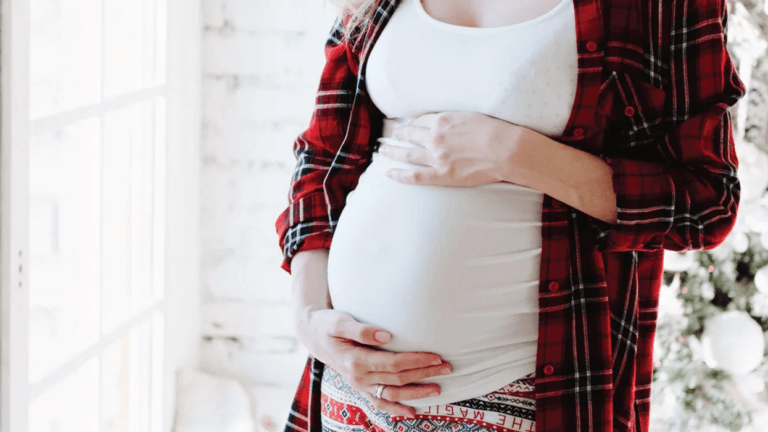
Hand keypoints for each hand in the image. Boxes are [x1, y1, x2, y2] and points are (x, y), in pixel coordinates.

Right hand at [295, 308, 452, 417]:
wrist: (313, 335)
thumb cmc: (328, 324)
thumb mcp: (339, 321)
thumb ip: (361, 330)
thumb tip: (386, 336)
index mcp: (356, 361)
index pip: (394, 364)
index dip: (416, 361)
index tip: (436, 356)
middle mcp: (359, 378)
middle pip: (398, 379)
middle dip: (424, 374)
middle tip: (448, 367)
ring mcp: (360, 385)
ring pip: (392, 394)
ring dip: (417, 393)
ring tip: (439, 389)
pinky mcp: (361, 387)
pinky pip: (380, 402)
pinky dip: (396, 409)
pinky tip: (413, 412)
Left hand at [377, 111, 525, 186]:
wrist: (506, 150)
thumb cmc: (494, 131)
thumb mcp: (470, 115)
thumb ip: (452, 117)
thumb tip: (440, 119)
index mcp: (442, 120)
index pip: (420, 120)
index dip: (412, 123)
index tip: (407, 124)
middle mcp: (435, 137)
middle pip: (410, 134)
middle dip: (399, 133)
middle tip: (392, 134)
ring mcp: (436, 157)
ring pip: (407, 153)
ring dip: (392, 151)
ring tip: (383, 150)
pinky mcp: (441, 175)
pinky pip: (414, 176)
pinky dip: (399, 175)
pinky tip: (389, 173)